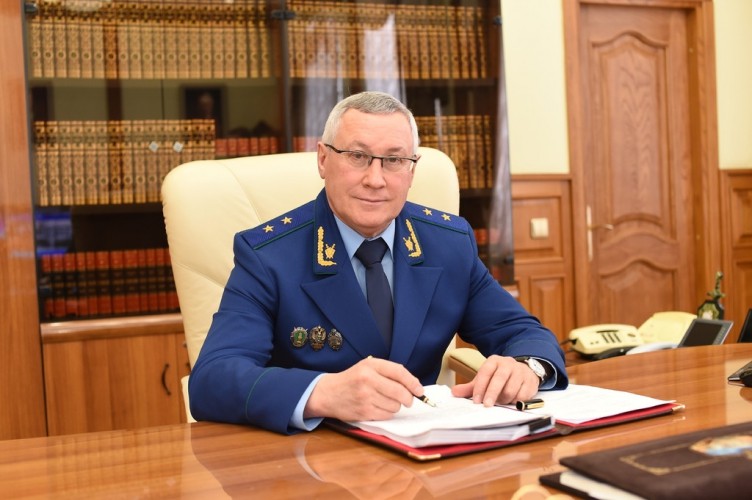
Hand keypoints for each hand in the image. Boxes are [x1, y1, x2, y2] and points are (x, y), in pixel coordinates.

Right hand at [304, 357, 423, 420]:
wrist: (329, 393)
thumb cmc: (352, 379)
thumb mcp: (368, 367)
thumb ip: (389, 372)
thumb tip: (413, 386)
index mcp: (371, 365)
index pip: (399, 372)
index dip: (413, 382)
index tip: (419, 390)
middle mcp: (368, 379)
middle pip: (400, 392)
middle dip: (408, 398)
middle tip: (407, 400)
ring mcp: (365, 397)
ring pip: (395, 406)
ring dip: (395, 406)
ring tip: (385, 401)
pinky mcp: (364, 411)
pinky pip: (387, 415)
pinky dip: (387, 413)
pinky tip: (379, 407)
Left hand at [450, 355, 539, 405]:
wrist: (523, 371)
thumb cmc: (500, 377)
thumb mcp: (485, 379)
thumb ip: (470, 387)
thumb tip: (454, 392)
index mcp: (494, 361)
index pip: (485, 372)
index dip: (480, 387)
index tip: (476, 400)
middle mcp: (508, 364)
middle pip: (499, 379)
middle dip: (492, 394)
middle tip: (487, 406)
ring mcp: (520, 371)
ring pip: (511, 388)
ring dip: (504, 399)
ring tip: (500, 402)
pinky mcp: (530, 381)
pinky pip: (522, 395)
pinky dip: (516, 401)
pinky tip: (512, 401)